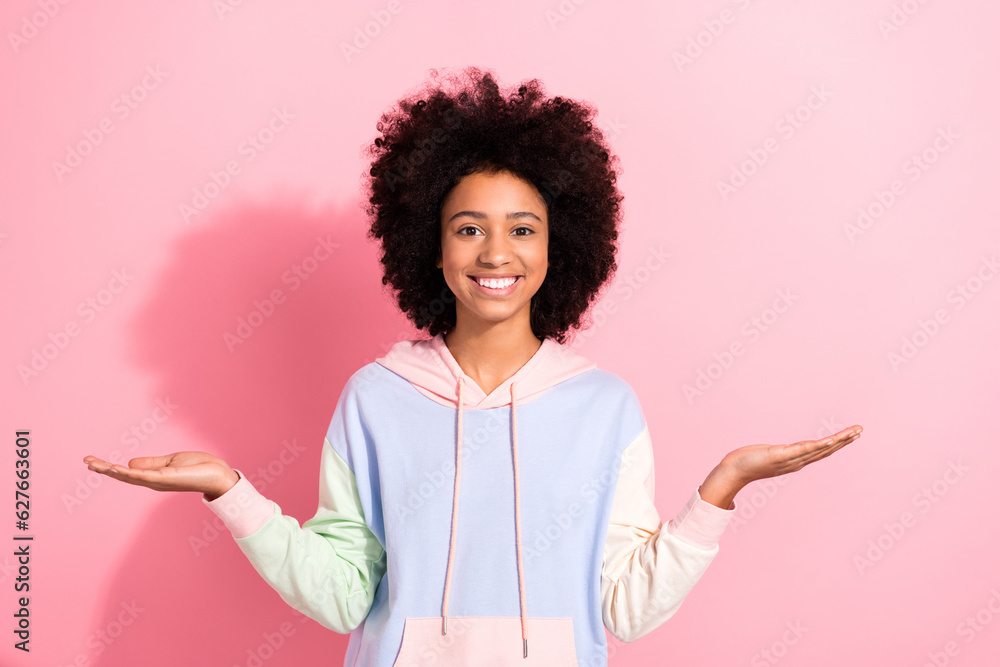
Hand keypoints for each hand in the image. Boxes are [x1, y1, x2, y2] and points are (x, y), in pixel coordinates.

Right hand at [82, 451, 239, 500]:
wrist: (217, 474)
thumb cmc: (198, 467)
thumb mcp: (171, 461)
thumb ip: (151, 463)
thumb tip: (130, 463)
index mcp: (153, 476)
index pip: (126, 471)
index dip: (109, 467)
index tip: (92, 460)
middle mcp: (152, 481)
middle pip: (123, 475)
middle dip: (104, 469)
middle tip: (86, 461)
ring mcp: (158, 481)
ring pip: (129, 476)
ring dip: (110, 470)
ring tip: (93, 464)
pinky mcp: (165, 478)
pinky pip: (143, 475)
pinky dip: (129, 472)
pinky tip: (116, 468)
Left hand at [699, 425, 863, 508]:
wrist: (733, 471)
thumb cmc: (747, 463)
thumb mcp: (768, 455)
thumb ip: (778, 454)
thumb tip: (783, 450)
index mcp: (795, 460)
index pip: (821, 451)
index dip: (837, 443)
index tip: (851, 434)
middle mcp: (796, 461)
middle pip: (825, 450)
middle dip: (844, 440)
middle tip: (861, 430)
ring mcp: (790, 460)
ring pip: (819, 449)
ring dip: (838, 441)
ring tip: (853, 432)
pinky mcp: (780, 456)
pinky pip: (803, 450)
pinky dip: (818, 446)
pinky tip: (830, 441)